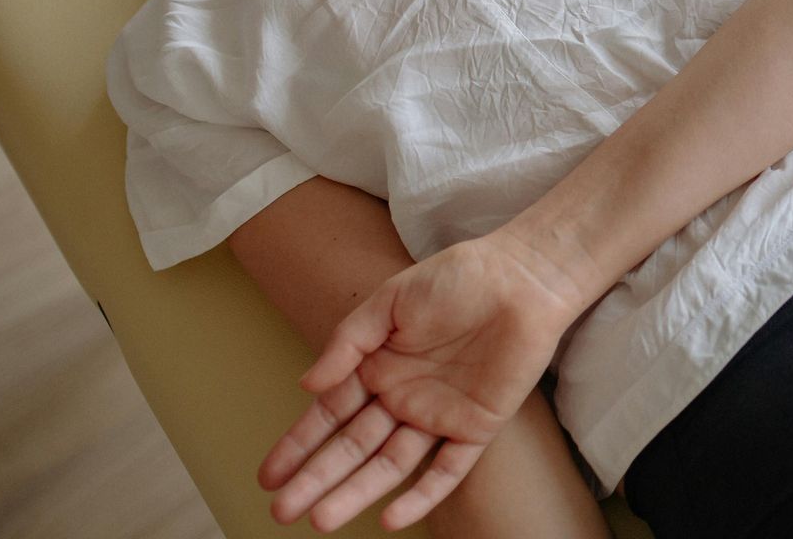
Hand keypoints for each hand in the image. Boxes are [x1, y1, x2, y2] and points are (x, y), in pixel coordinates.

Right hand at [259, 232, 584, 531]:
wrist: (523, 278)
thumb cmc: (457, 278)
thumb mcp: (391, 301)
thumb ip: (349, 342)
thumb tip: (307, 384)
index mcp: (379, 366)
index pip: (330, 414)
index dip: (299, 444)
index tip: (268, 475)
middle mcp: (403, 396)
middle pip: (353, 446)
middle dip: (317, 477)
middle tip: (282, 510)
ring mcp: (439, 414)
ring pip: (391, 464)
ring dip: (357, 491)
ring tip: (320, 518)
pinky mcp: (477, 426)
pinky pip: (448, 469)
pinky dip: (423, 495)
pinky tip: (391, 517)